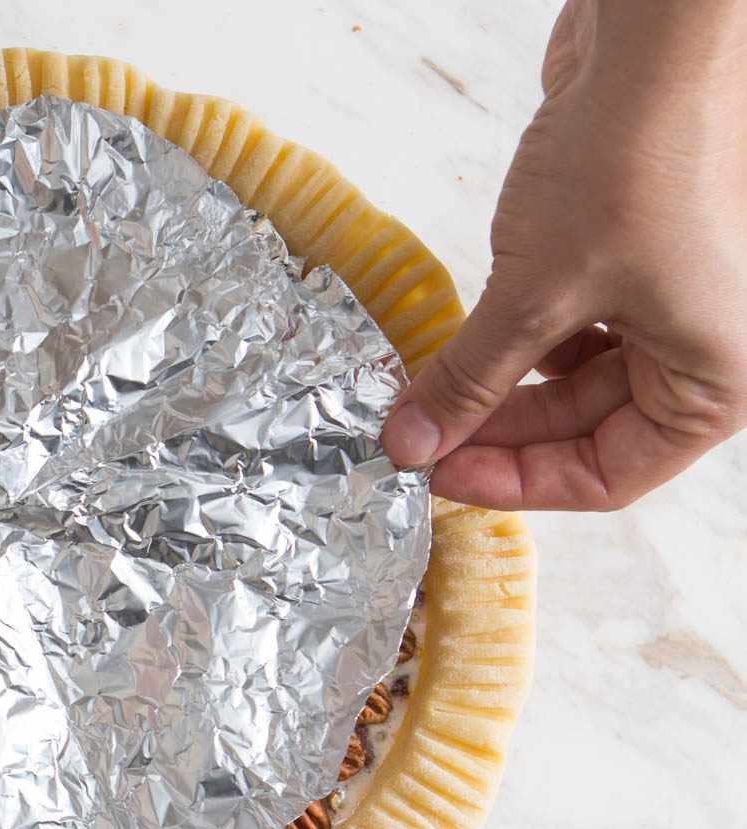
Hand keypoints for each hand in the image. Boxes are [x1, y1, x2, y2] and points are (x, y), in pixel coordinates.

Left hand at [381, 0, 746, 509]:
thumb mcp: (536, 294)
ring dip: (499, 388)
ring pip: (572, 380)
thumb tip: (413, 444)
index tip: (439, 478)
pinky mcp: (632, 258)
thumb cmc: (634, 162)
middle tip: (416, 437)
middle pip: (587, 430)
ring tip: (428, 393)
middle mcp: (706, 347)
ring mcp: (672, 301)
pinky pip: (569, 326)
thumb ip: (471, 379)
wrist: (655, 41)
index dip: (517, 484)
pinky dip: (515, 340)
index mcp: (718, 380)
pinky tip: (466, 343)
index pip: (610, 477)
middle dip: (496, 433)